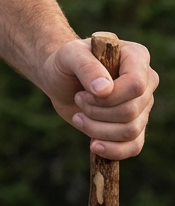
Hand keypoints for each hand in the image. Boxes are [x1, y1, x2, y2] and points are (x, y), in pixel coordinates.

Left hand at [43, 38, 157, 158]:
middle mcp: (146, 82)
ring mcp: (142, 106)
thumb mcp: (69, 56)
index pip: (136, 85)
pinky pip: (134, 147)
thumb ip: (86, 67)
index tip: (84, 93)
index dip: (109, 97)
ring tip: (79, 116)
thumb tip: (104, 90)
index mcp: (136, 57)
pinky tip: (93, 145)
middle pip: (130, 111)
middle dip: (96, 112)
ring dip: (96, 128)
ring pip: (130, 131)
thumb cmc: (66, 62)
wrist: (60, 79)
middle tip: (78, 99)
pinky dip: (113, 150)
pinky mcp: (134, 126)